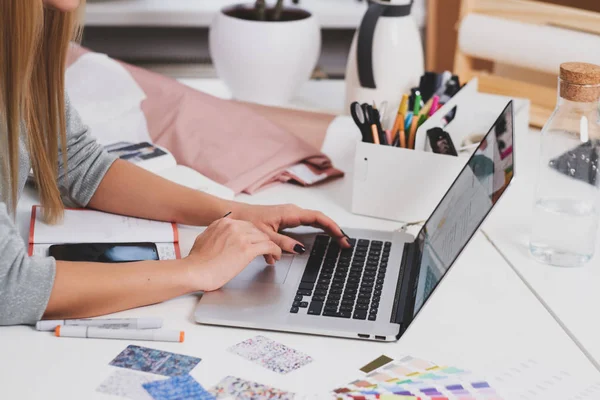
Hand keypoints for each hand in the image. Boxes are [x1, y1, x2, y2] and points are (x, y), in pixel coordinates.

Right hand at [185, 217, 281, 291]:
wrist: (194, 271)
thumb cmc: (197, 261)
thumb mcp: (205, 238)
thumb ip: (217, 234)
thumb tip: (222, 238)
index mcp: (223, 222)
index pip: (246, 225)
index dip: (253, 235)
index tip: (256, 241)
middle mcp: (233, 226)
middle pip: (257, 230)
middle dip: (262, 240)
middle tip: (265, 249)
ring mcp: (241, 237)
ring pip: (265, 237)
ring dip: (270, 246)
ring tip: (272, 255)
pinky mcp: (247, 249)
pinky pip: (269, 246)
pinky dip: (276, 251)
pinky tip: (275, 256)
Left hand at [231, 203, 350, 254]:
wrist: (233, 215)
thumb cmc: (246, 220)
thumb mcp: (264, 235)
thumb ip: (282, 243)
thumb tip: (300, 249)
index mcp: (290, 213)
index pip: (318, 218)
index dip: (332, 227)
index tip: (342, 237)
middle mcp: (292, 212)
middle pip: (320, 220)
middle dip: (334, 230)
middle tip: (345, 243)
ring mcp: (290, 215)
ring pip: (313, 221)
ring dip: (326, 230)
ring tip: (338, 240)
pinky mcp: (286, 219)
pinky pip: (305, 224)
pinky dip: (315, 231)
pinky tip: (322, 238)